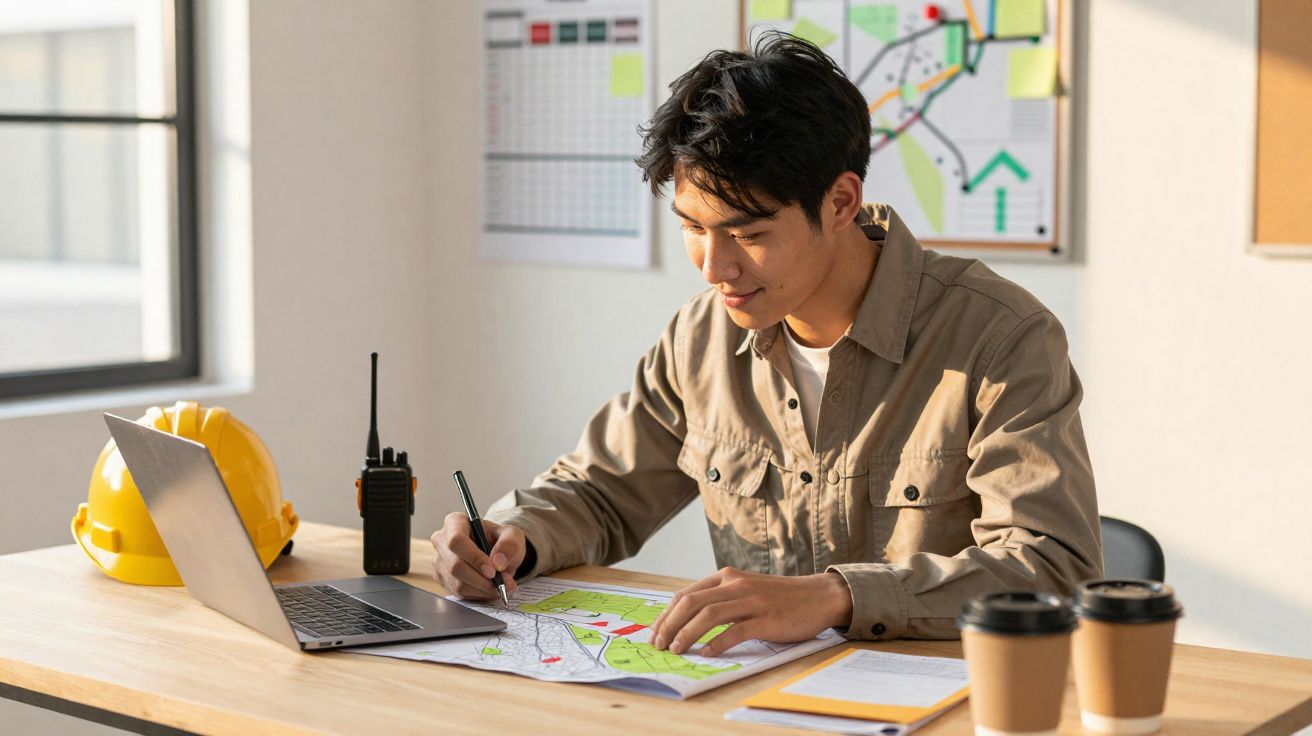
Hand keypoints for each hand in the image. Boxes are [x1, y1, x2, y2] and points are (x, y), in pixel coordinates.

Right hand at [430, 512, 524, 599]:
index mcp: (455, 522)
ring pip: (457, 583)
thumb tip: (498, 562)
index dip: (474, 558)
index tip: (492, 571)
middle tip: (503, 583)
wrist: (496, 553)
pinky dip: (478, 594)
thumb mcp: (512, 536)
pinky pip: (458, 592)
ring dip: (482, 589)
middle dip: (482, 579)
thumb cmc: (500, 540)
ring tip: (501, 586)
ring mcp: (439, 560)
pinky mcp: (441, 578)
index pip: (457, 540)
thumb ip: (509, 544)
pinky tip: (489, 588)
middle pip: (455, 566)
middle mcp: (442, 540)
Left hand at [649, 568, 851, 657]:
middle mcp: (736, 584)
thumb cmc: (778, 597)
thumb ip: (720, 597)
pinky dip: (717, 643)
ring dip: (687, 634)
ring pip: (709, 615)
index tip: (655, 632)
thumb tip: (687, 618)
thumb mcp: (744, 589)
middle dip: (669, 625)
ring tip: (676, 650)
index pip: (686, 594)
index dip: (666, 614)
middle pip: (691, 603)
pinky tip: (706, 653)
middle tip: (658, 644)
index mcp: (727, 576)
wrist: (818, 596)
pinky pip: (736, 631)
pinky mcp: (766, 618)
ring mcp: (751, 600)